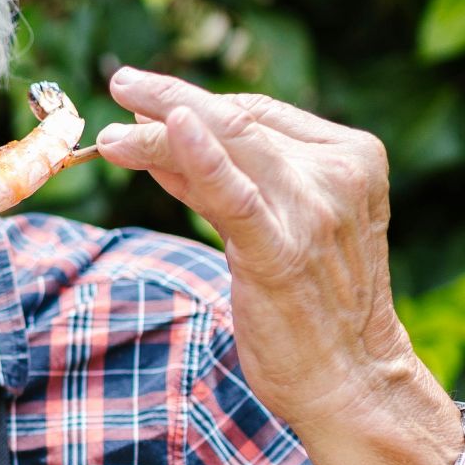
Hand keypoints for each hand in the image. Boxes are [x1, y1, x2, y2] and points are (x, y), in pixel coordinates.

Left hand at [92, 67, 440, 434]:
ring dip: (158, 132)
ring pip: (226, 147)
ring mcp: (313, 211)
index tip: (147, 101)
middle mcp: (338, 174)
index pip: (259, 114)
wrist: (353, 380)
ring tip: (111, 134)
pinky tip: (168, 129)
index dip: (196, 103)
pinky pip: (233, 196)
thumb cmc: (315, 306)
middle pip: (238, 121)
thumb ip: (227, 180)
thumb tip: (163, 136)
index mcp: (352, 157)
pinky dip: (198, 159)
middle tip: (122, 83)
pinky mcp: (282, 252)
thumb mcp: (282, 224)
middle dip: (170, 100)